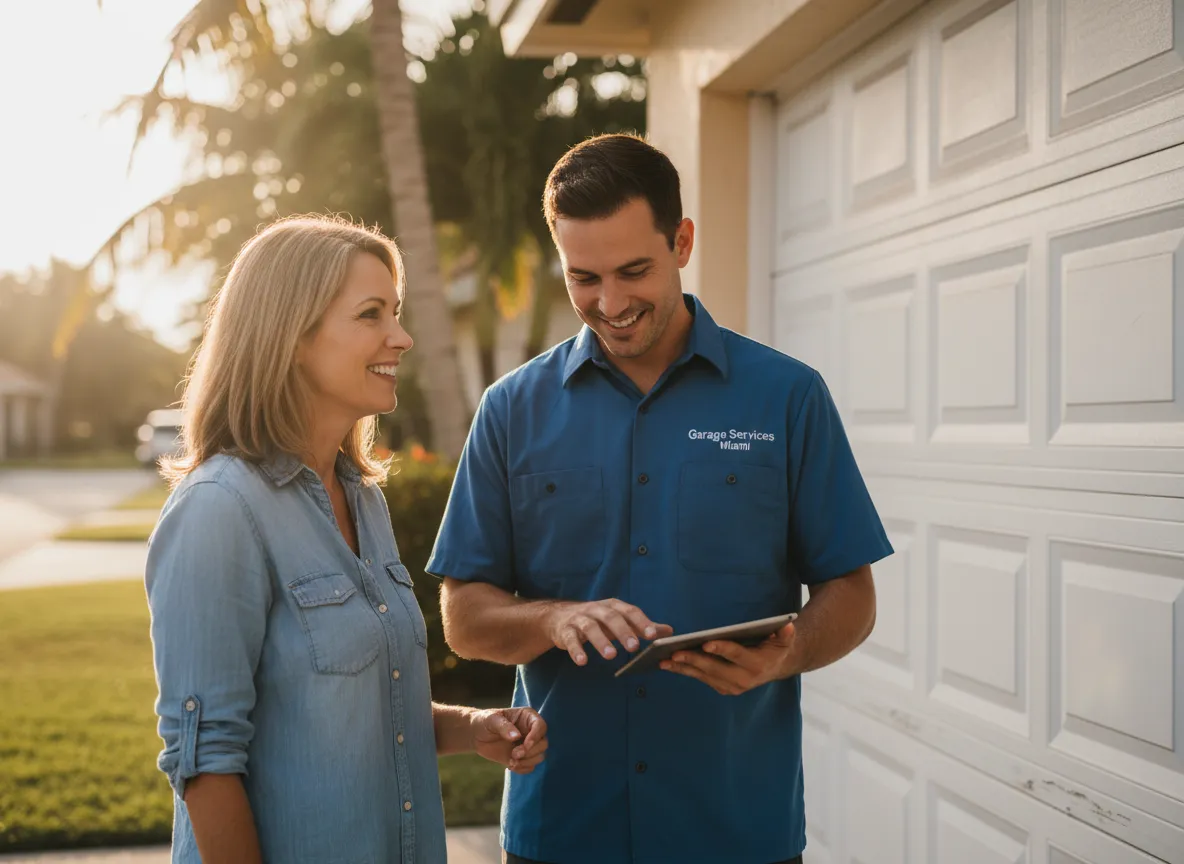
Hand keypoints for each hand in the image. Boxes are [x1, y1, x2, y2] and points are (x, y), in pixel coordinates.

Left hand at [471, 707, 547, 773]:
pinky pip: (531, 766)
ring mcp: (528, 745)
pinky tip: (510, 765)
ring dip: (526, 762)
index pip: (541, 726)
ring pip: (539, 756)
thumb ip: (504, 726)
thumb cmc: (484, 721)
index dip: (536, 737)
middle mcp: (531, 731)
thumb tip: (517, 736)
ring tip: (511, 762)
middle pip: (543, 744)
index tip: (525, 745)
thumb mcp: (492, 720)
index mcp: (527, 717)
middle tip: (514, 754)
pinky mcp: (522, 758)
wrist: (476, 735)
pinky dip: (522, 769)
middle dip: (530, 752)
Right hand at [544, 599, 672, 665]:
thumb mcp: (619, 620)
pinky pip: (571, 640)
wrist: (559, 617)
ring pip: (590, 627)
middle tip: (633, 647)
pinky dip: (576, 650)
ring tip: (611, 655)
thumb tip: (669, 631)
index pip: (629, 611)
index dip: (641, 622)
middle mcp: (596, 610)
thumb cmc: (596, 620)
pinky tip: (582, 662)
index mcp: (612, 606)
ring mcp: (580, 620)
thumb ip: (642, 626)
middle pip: (611, 617)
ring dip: (600, 641)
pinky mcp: (566, 632)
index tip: (653, 635)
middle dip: (622, 631)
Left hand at [659, 621, 799, 694]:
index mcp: (757, 665)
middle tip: (674, 653)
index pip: (737, 655)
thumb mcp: (784, 639)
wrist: (776, 666)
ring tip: (663, 660)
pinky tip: (669, 664)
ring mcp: (731, 687)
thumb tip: (788, 625)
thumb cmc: (776, 646)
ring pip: (704, 676)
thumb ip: (785, 633)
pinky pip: (701, 679)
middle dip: (694, 660)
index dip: (722, 649)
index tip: (706, 643)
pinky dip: (685, 671)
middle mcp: (743, 680)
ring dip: (683, 668)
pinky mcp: (722, 688)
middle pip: (714, 668)